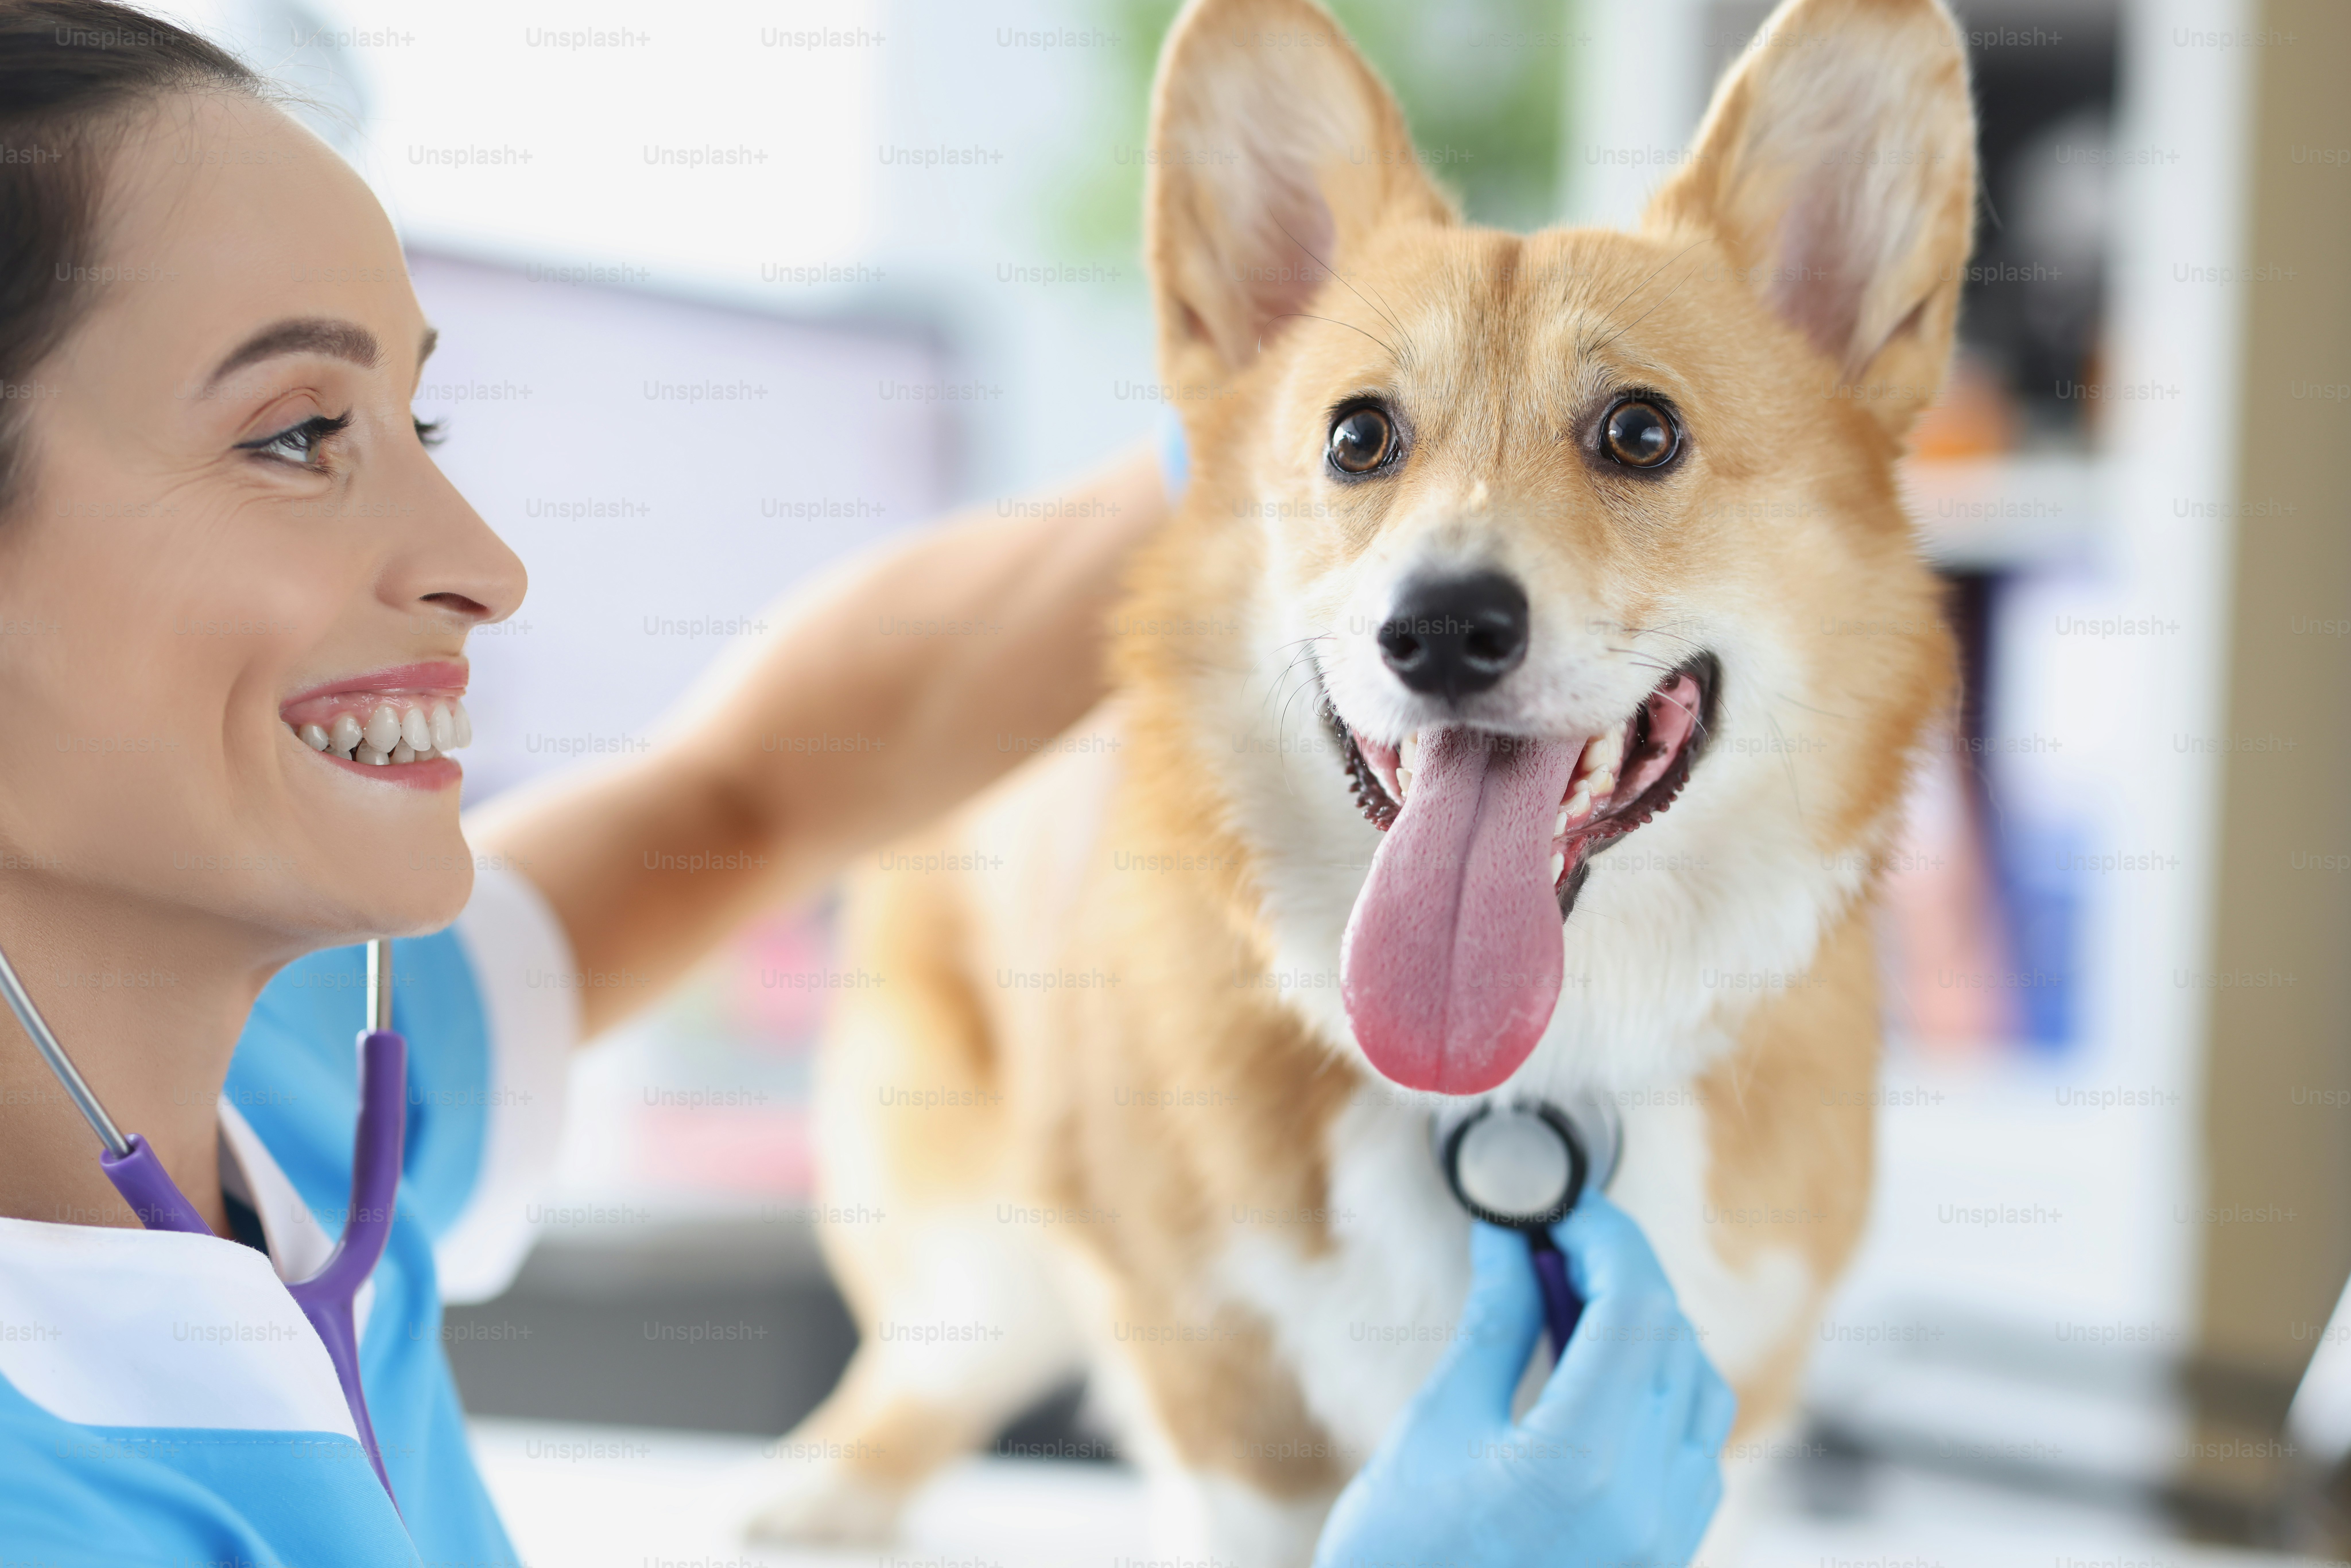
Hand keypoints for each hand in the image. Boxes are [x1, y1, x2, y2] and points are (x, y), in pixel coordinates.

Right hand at [1314, 1194, 1734, 1567]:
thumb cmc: (1402, 1557)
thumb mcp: (1437, 1426)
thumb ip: (1494, 1325)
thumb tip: (1511, 1237)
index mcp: (1585, 1463)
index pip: (1636, 1309)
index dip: (1604, 1241)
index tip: (1560, 1211)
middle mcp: (1648, 1502)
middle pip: (1672, 1341)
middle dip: (1619, 1275)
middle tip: (1553, 1244)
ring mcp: (1666, 1535)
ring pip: (1697, 1390)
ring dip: (1644, 1330)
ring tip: (1569, 1304)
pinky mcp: (1665, 1553)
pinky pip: (1694, 1446)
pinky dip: (1657, 1389)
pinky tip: (1593, 1376)